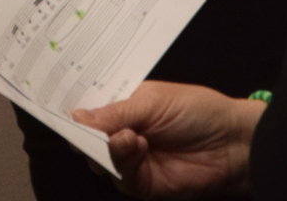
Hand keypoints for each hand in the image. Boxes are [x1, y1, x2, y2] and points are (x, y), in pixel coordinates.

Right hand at [72, 81, 262, 197]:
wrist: (232, 144)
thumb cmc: (198, 111)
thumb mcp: (152, 101)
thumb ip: (114, 113)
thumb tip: (76, 117)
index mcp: (125, 106)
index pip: (92, 110)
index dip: (75, 110)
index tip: (54, 106)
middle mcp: (125, 134)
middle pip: (89, 139)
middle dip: (83, 133)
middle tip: (83, 127)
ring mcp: (133, 161)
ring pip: (101, 161)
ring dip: (107, 148)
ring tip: (127, 136)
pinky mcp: (143, 185)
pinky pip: (120, 177)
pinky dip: (123, 162)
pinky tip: (136, 146)